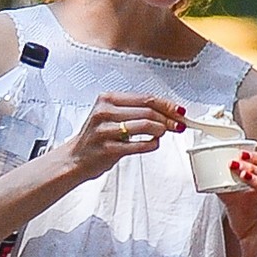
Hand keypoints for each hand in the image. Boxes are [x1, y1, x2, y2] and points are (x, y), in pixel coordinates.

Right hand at [67, 91, 189, 180]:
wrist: (76, 158)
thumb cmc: (97, 136)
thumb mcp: (112, 116)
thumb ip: (136, 111)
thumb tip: (167, 112)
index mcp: (107, 99)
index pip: (145, 98)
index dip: (166, 104)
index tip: (179, 111)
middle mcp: (105, 112)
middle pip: (147, 111)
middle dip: (168, 118)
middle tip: (178, 125)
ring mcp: (106, 130)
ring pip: (145, 125)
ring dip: (160, 130)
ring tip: (163, 134)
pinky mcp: (109, 149)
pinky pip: (139, 145)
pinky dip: (151, 144)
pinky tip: (153, 144)